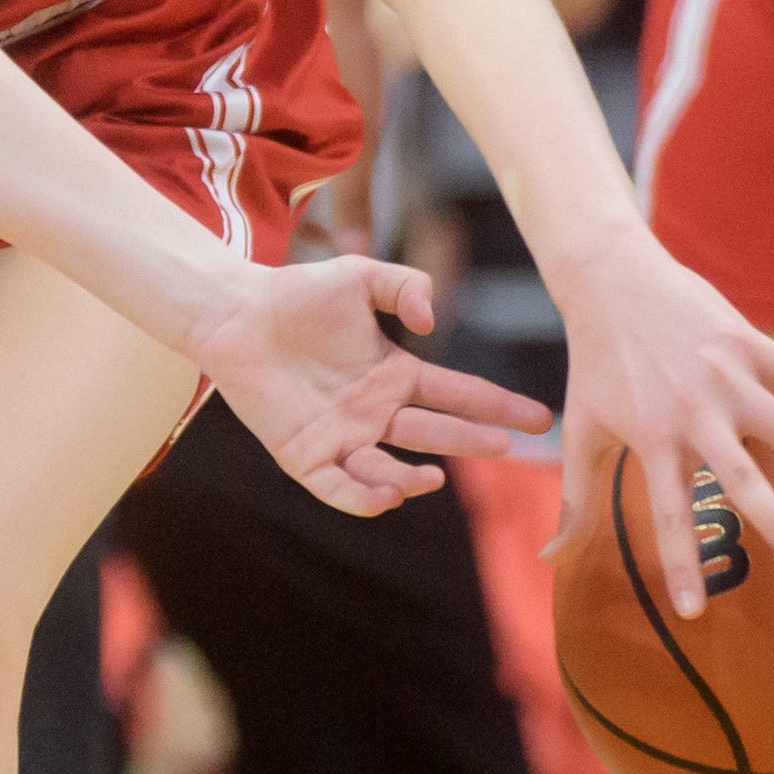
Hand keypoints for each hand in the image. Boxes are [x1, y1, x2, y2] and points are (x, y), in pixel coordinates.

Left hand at [194, 256, 551, 514]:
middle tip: (507, 448)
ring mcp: (341, 436)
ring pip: (389, 470)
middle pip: (435, 433)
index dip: (497, 406)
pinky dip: (364, 496)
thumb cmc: (296, 292)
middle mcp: (375, 412)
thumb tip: (433, 325)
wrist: (235, 313)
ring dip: (412, 480)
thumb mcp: (361, 277)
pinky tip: (387, 493)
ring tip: (429, 477)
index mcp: (394, 375)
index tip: (538, 418)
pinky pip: (340, 487)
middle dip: (473, 441)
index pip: (458, 394)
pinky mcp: (304, 456)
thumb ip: (406, 286)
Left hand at [545, 220, 773, 615]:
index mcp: (652, 440)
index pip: (668, 515)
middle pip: (738, 474)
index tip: (695, 613)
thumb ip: (574, 500)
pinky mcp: (750, 344)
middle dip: (770, 515)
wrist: (610, 282)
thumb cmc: (596, 365)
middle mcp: (693, 413)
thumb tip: (550, 559)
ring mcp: (726, 377)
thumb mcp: (580, 432)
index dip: (680, 564)